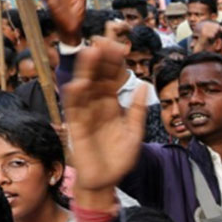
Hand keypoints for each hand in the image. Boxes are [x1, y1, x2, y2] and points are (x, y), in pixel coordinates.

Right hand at [62, 39, 148, 207]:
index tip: (121, 46)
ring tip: (91, 52)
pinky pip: (74, 109)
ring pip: (85, 87)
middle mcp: (98, 105)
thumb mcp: (135, 132)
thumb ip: (139, 110)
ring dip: (87, 70)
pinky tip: (78, 83)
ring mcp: (86, 114)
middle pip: (99, 77)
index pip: (114, 79)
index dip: (116, 64)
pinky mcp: (76, 126)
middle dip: (101, 60)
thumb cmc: (120, 157)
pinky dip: (76, 96)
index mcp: (113, 104)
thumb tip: (147, 85)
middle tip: (105, 40)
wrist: (106, 181)